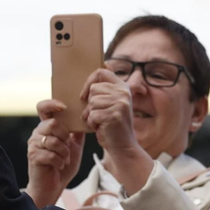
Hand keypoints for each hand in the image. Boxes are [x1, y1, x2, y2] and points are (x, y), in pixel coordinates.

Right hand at [25, 99, 85, 207]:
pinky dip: (60, 162)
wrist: (53, 186)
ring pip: (53, 141)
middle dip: (65, 137)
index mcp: (47, 128)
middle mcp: (38, 133)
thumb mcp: (74, 146)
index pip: (43, 108)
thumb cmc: (62, 166)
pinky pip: (51, 155)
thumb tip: (86, 118)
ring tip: (64, 159)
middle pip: (52, 124)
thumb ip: (77, 132)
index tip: (64, 107)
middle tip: (67, 147)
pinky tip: (59, 166)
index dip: (52, 103)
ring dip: (64, 153)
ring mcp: (34, 144)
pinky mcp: (34, 156)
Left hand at [80, 68, 154, 192]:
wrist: (123, 146)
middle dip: (90, 105)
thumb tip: (106, 63)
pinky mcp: (114, 114)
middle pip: (94, 89)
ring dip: (91, 115)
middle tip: (99, 115)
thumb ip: (109, 86)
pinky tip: (101, 128)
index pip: (101, 72)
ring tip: (101, 122)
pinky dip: (92, 123)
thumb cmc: (113, 125)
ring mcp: (120, 103)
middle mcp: (124, 92)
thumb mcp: (113, 101)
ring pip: (91, 102)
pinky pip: (92, 114)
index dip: (89, 81)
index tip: (85, 95)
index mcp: (123, 86)